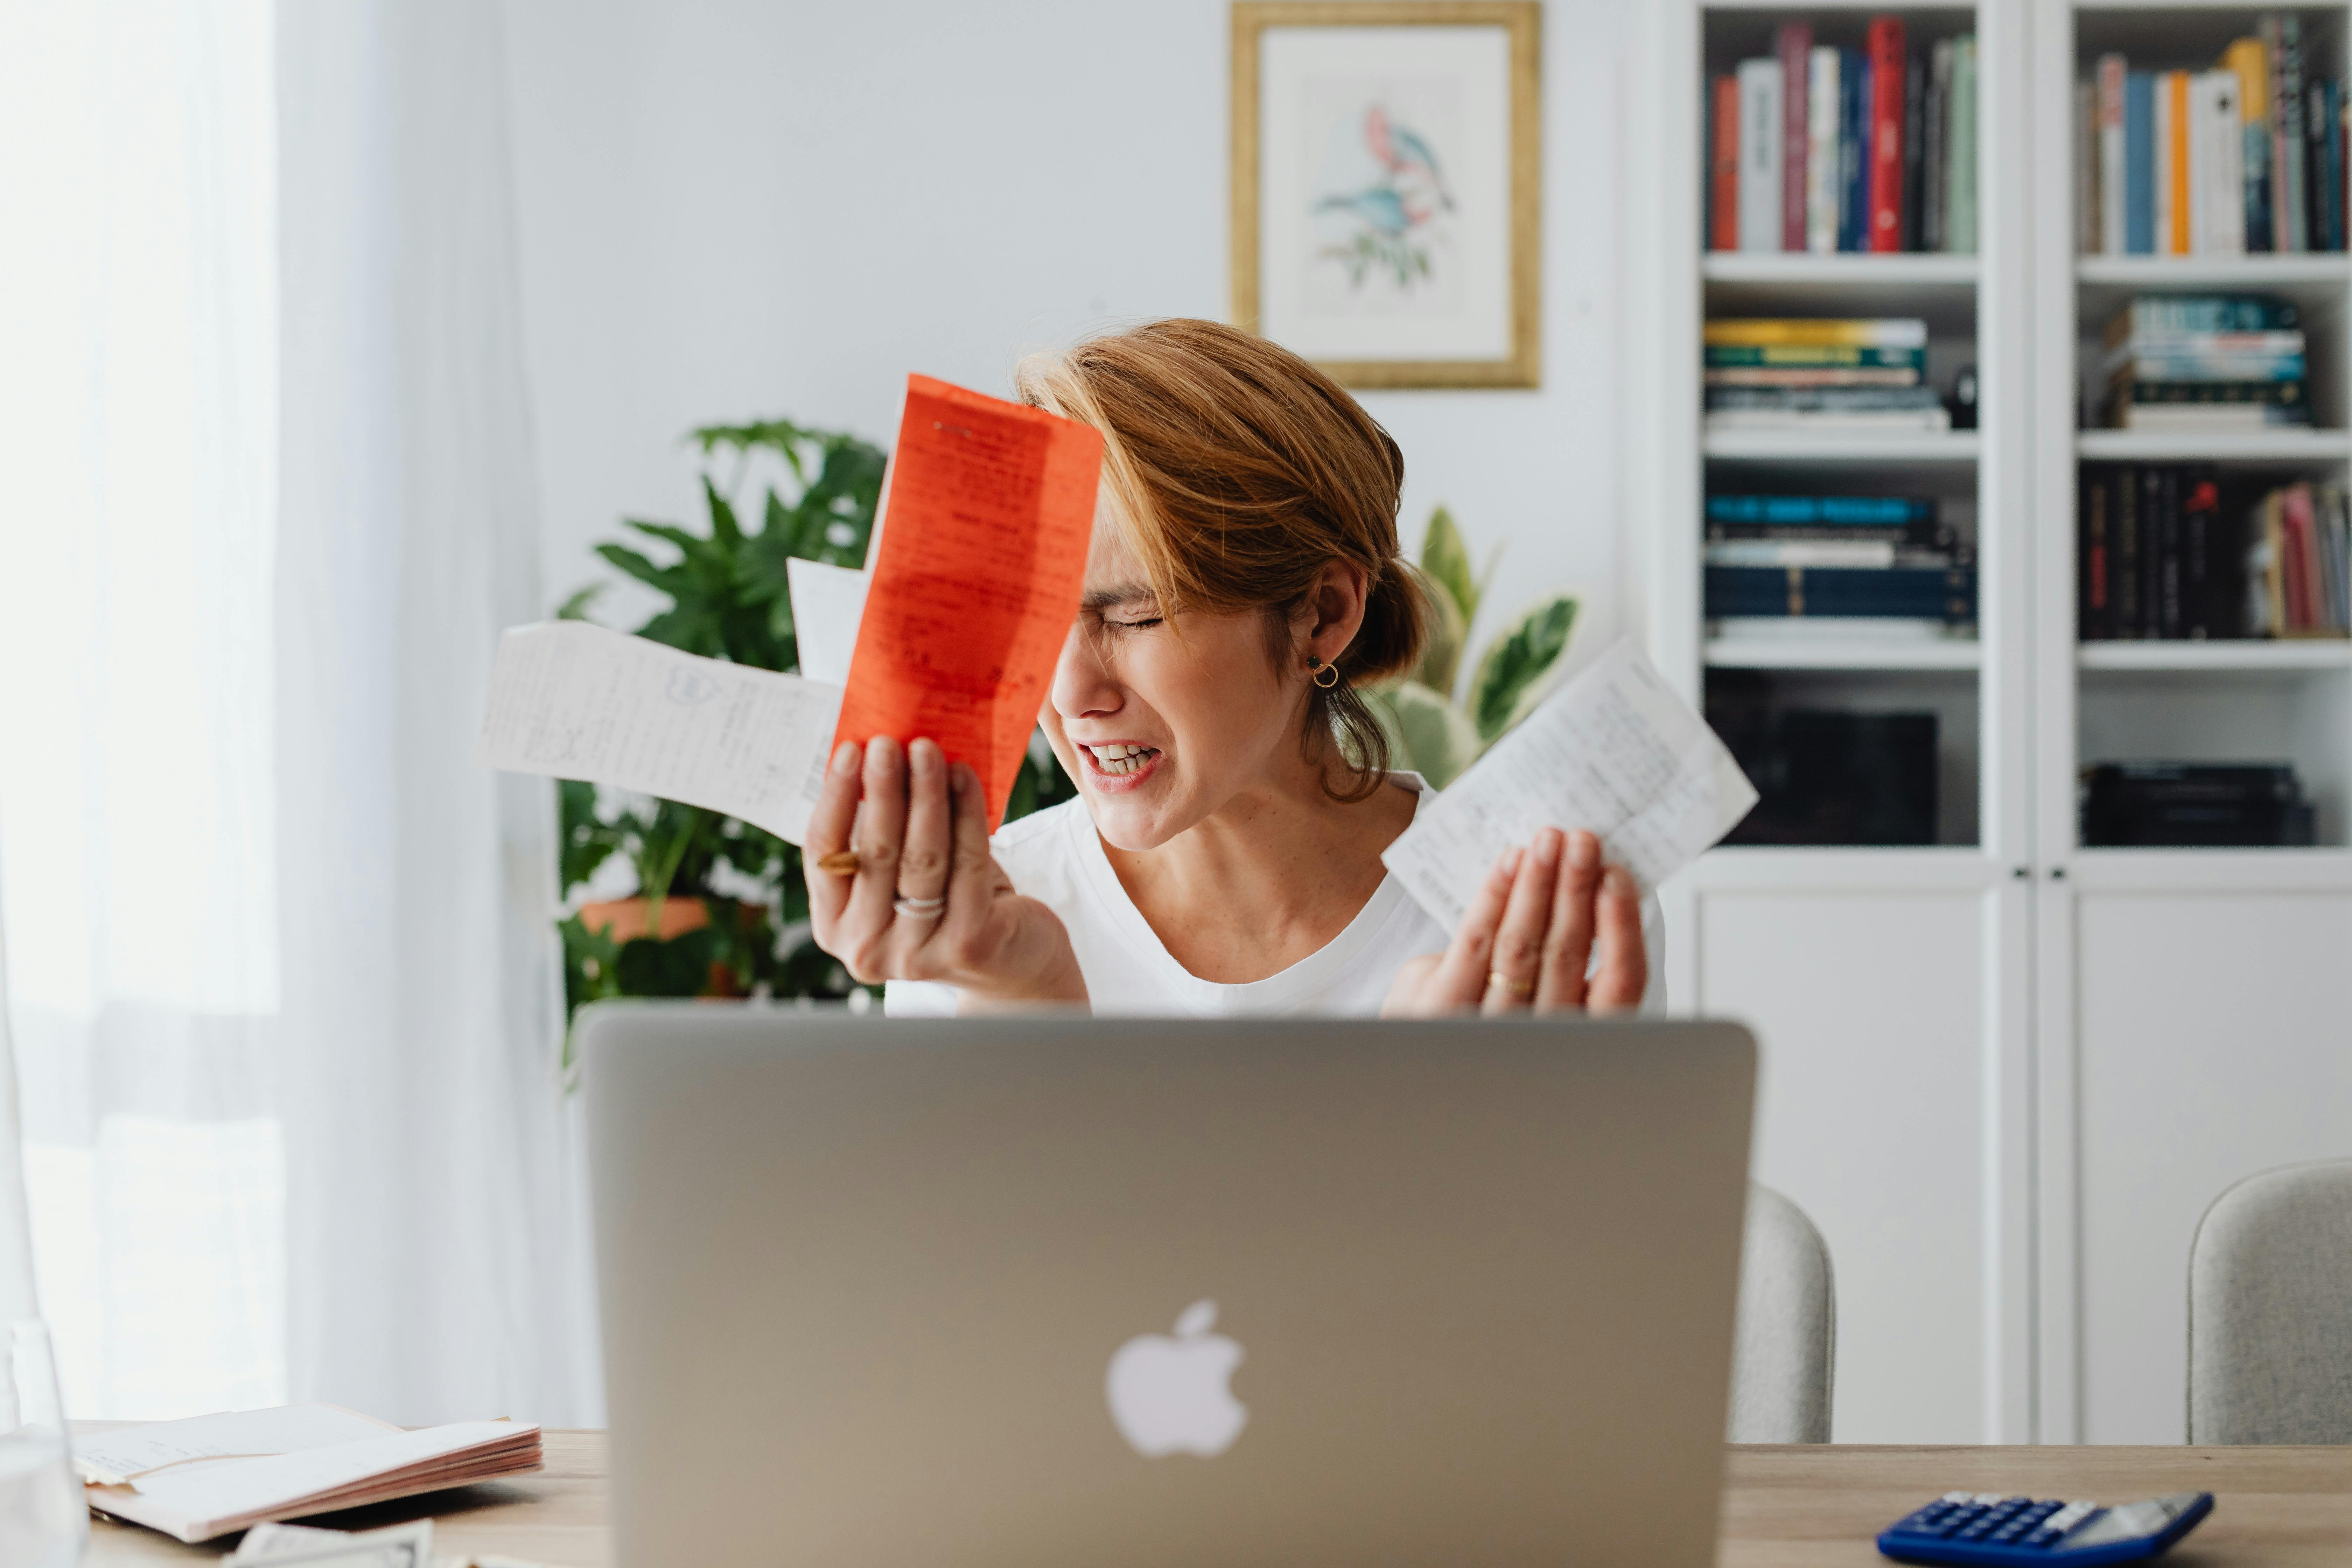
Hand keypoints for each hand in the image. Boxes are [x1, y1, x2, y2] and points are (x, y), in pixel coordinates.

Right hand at [805, 736, 1086, 1005]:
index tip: (850, 748)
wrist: (1011, 961)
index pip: (822, 852)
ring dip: (925, 794)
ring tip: (929, 749)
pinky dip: (967, 813)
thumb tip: (873, 751)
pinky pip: (967, 863)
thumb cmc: (947, 900)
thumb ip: (879, 831)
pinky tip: (965, 777)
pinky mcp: (968, 943)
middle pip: (874, 851)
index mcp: (833, 926)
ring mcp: (916, 953)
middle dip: (883, 788)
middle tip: (890, 741)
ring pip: (921, 857)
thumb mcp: (900, 873)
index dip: (835, 797)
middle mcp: (866, 948)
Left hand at [1382, 827, 1645, 1016]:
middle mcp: (1540, 1036)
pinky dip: (1496, 897)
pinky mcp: (1443, 1009)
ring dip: (1539, 885)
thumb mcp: (1533, 994)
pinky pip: (1477, 943)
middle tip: (1583, 840)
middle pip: (1567, 955)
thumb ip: (1559, 956)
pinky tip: (1510, 863)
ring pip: (1523, 947)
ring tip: (1547, 841)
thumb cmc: (1483, 1013)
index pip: (1620, 986)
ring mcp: (1489, 1026)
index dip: (1622, 929)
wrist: (1416, 1057)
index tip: (1616, 876)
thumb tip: (1575, 882)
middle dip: (1577, 889)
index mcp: (1578, 1032)